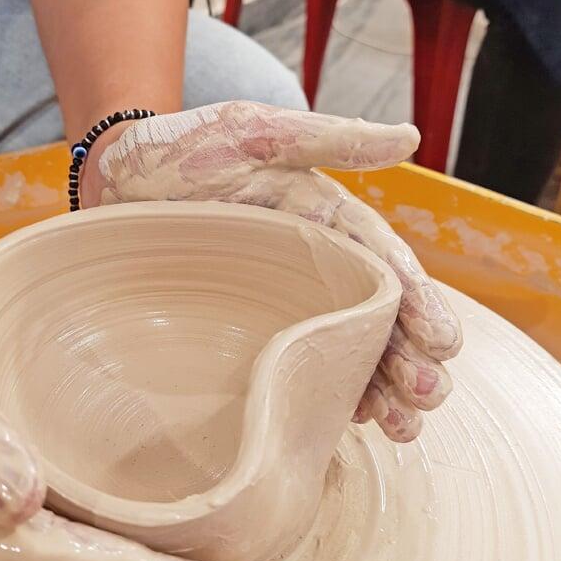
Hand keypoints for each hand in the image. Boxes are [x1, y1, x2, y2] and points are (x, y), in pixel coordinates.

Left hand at [83, 101, 462, 441]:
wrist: (116, 183)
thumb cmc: (183, 150)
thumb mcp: (253, 133)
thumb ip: (327, 140)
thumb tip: (411, 137)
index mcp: (326, 223)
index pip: (386, 268)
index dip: (419, 305)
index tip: (444, 343)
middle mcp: (314, 269)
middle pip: (375, 320)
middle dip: (407, 361)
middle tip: (428, 397)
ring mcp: (282, 304)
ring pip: (343, 351)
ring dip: (379, 391)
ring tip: (404, 428)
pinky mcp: (248, 331)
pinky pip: (294, 368)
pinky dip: (326, 396)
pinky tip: (353, 422)